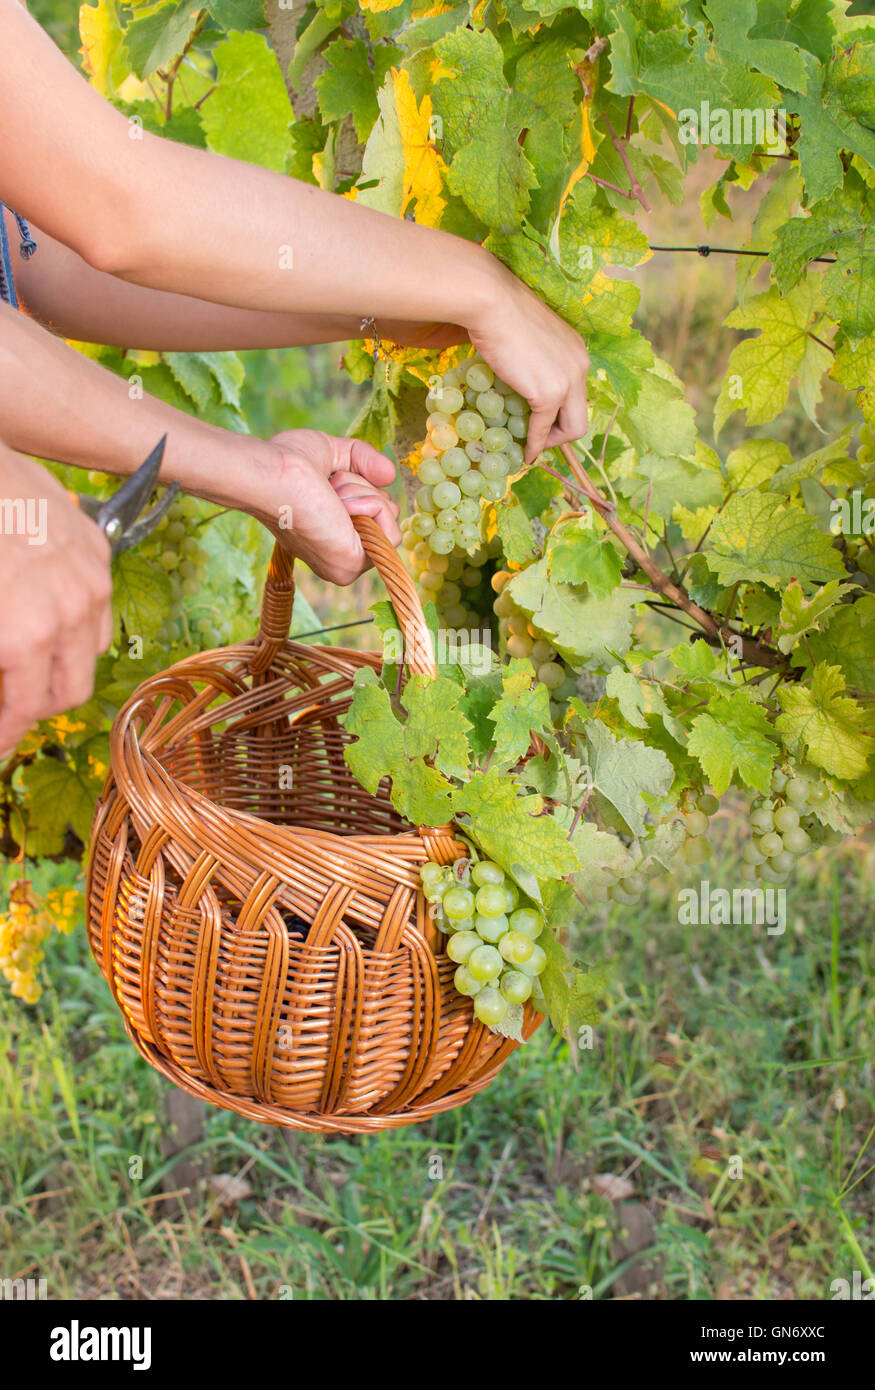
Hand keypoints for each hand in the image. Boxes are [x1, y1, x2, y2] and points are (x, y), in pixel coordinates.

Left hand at [0, 451, 111, 757]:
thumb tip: (1, 689)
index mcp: (25, 636)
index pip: (24, 710)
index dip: (5, 735)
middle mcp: (69, 614)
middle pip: (68, 692)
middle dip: (34, 706)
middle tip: (6, 700)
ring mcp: (90, 581)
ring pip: (90, 651)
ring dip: (58, 662)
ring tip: (23, 652)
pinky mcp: (98, 552)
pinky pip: (98, 607)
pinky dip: (74, 619)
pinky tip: (42, 605)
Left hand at [226, 430, 400, 585]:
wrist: (271, 474)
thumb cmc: (287, 462)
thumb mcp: (334, 454)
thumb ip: (364, 459)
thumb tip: (391, 474)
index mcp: (329, 536)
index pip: (373, 511)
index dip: (361, 485)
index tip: (329, 481)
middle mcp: (336, 556)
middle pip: (385, 514)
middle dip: (364, 488)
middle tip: (329, 488)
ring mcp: (345, 565)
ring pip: (389, 521)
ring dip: (364, 494)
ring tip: (330, 496)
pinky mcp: (352, 564)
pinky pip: (391, 533)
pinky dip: (373, 506)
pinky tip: (341, 506)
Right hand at [466, 258, 590, 463]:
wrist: (492, 301)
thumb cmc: (500, 310)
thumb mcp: (528, 335)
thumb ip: (535, 357)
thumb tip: (522, 372)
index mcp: (577, 351)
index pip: (577, 393)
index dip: (560, 414)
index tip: (541, 421)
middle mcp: (581, 366)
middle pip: (581, 416)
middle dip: (560, 434)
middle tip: (538, 439)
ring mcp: (568, 381)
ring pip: (572, 428)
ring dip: (551, 442)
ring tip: (531, 447)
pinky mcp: (549, 394)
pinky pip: (544, 429)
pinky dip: (536, 444)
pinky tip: (525, 452)